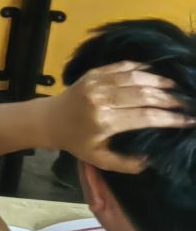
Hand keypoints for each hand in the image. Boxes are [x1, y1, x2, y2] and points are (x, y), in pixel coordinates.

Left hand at [45, 63, 192, 172]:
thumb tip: (153, 160)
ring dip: (158, 81)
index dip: (171, 118)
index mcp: (105, 121)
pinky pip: (120, 66)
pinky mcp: (92, 73)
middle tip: (187, 103)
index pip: (146, 117)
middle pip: (144, 95)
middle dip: (169, 99)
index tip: (190, 120)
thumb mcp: (100, 160)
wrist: (49, 119)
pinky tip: (155, 72)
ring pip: (134, 77)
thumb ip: (127, 164)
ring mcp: (96, 83)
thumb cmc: (76, 141)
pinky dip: (140, 67)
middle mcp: (101, 99)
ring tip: (176, 87)